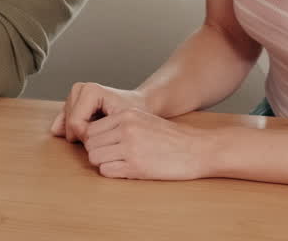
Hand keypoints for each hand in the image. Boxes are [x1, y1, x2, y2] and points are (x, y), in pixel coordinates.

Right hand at [50, 82, 149, 142]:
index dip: (88, 137)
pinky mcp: (72, 100)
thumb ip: (92, 130)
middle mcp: (79, 88)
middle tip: (105, 134)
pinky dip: (74, 130)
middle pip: (69, 123)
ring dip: (81, 133)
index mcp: (90, 91)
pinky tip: (88, 130)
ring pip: (66, 124)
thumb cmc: (132, 112)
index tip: (105, 138)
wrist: (139, 103)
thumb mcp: (117, 123)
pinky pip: (64, 120)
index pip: (76, 123)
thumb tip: (56, 131)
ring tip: (101, 130)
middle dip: (84, 135)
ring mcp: (74, 93)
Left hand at [81, 107, 217, 180]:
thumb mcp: (143, 119)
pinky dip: (112, 172)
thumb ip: (120, 124)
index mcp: (126, 114)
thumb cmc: (170, 137)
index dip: (95, 140)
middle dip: (97, 152)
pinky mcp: (136, 167)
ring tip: (119, 163)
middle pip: (90, 143)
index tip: (105, 146)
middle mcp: (126, 128)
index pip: (91, 128)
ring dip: (103, 162)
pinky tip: (126, 170)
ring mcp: (130, 147)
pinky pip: (106, 171)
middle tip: (111, 157)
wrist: (197, 149)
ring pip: (94, 157)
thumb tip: (93, 136)